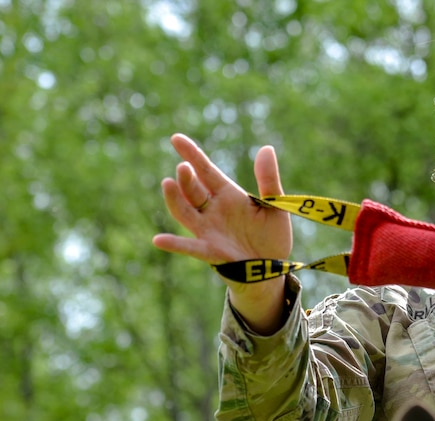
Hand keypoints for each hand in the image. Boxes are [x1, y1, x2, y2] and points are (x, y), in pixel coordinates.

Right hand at [153, 133, 292, 332]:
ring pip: (185, 212)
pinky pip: (189, 247)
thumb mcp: (275, 206)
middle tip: (184, 168)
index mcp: (228, 195)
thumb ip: (269, 180)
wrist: (272, 269)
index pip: (206, 170)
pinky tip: (159, 240)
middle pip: (193, 189)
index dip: (192, 154)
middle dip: (187, 178)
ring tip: (168, 184)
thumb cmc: (271, 236)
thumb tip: (266, 148)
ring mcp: (208, 230)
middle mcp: (213, 210)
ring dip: (175, 199)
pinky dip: (174, 244)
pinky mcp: (210, 251)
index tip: (176, 138)